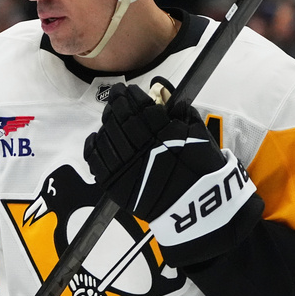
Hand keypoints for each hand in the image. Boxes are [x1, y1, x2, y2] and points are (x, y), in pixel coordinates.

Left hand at [84, 83, 262, 265]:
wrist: (197, 207)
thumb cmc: (200, 170)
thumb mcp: (198, 134)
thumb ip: (180, 110)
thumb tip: (162, 88)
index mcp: (162, 131)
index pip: (138, 105)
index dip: (130, 95)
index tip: (128, 90)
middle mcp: (141, 146)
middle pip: (120, 117)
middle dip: (117, 103)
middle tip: (117, 96)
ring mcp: (125, 165)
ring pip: (107, 134)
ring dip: (107, 121)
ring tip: (110, 116)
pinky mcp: (115, 184)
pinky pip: (96, 159)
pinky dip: (93, 144)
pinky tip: (97, 137)